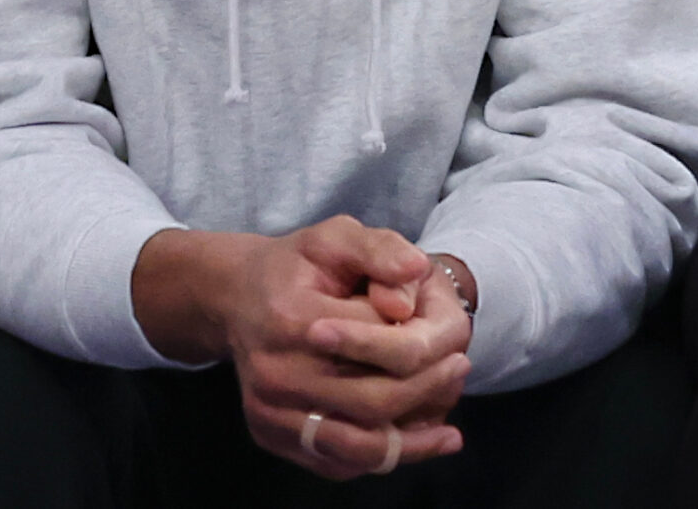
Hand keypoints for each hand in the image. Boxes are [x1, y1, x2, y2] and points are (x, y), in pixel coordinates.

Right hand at [134, 219, 470, 479]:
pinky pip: (335, 461)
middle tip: (461, 371)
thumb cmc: (295, 266)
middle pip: (374, 401)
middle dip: (427, 391)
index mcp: (292, 318)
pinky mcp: (270, 434)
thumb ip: (379, 249)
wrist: (237, 297)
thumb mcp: (336, 237)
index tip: (452, 335)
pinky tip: (409, 443)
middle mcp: (275, 372)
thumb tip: (417, 272)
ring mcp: (269, 410)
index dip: (420, 337)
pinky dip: (377, 458)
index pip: (378, 340)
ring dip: (412, 444)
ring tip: (448, 433)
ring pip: (357, 445)